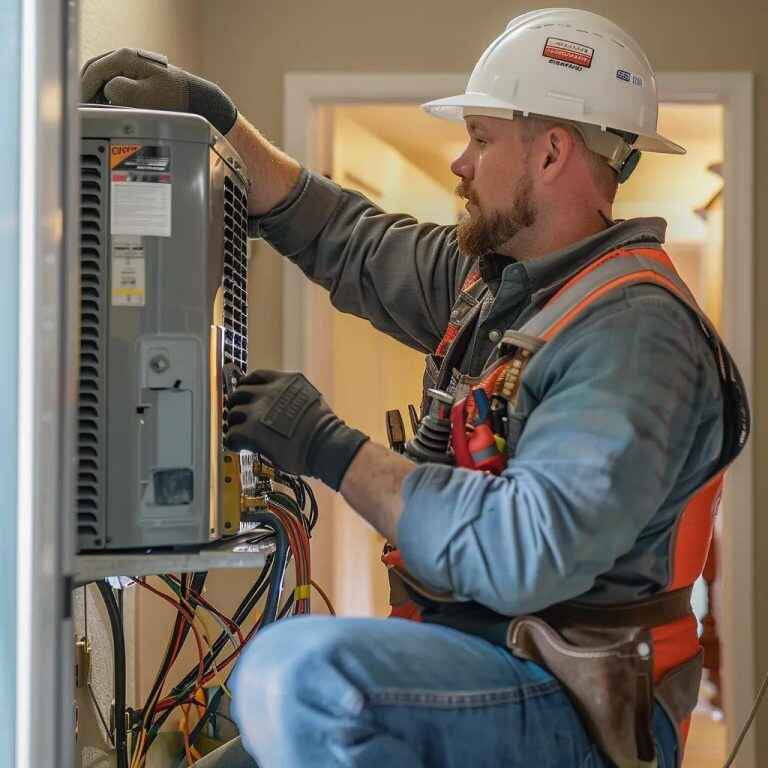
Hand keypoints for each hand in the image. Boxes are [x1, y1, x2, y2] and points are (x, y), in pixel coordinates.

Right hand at [80, 48, 237, 134]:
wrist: (194, 98)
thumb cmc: (174, 98)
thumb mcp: (145, 97)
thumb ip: (120, 92)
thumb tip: (105, 91)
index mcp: (125, 57)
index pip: (93, 71)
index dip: (83, 90)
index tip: (79, 107)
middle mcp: (126, 56)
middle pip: (94, 70)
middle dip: (86, 89)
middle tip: (83, 109)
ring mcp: (130, 63)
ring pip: (103, 74)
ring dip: (96, 90)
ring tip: (95, 109)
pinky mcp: (135, 72)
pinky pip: (113, 78)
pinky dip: (106, 90)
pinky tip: (109, 103)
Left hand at [225, 370, 368, 490]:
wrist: (326, 445)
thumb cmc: (323, 429)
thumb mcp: (310, 399)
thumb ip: (292, 396)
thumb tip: (280, 405)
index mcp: (286, 381)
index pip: (257, 375)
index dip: (247, 384)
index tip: (244, 390)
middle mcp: (271, 391)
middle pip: (240, 391)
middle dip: (238, 403)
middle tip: (238, 414)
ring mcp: (260, 409)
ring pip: (233, 412)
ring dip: (234, 422)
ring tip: (238, 431)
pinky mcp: (253, 430)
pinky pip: (232, 432)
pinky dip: (233, 440)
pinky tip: (239, 445)